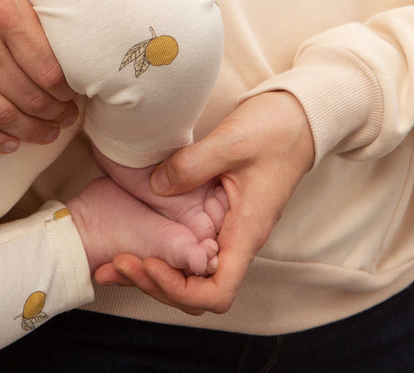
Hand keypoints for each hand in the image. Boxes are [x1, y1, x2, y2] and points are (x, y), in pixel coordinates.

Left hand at [94, 92, 314, 313]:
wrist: (298, 120)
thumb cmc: (274, 131)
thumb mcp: (232, 141)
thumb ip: (193, 164)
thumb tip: (155, 186)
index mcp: (246, 233)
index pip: (217, 293)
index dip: (180, 289)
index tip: (151, 262)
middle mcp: (236, 240)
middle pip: (196, 292)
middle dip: (155, 285)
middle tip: (115, 263)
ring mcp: (227, 231)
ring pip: (190, 274)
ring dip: (154, 273)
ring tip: (115, 261)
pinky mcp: (218, 217)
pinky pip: (189, 248)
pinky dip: (162, 251)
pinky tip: (135, 241)